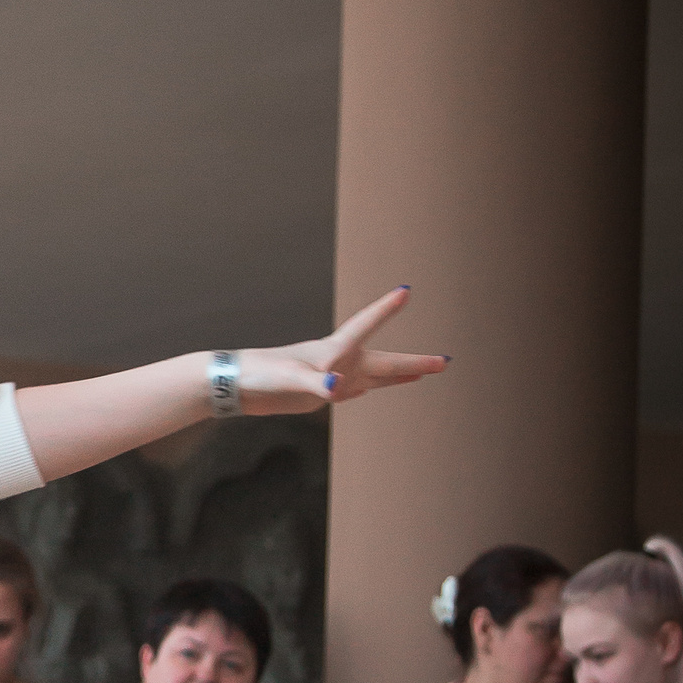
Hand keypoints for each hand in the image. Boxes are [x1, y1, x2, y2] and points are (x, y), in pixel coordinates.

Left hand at [236, 287, 447, 412]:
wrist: (236, 386)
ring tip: (425, 372)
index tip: (406, 289)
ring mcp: (331, 376)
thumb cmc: (260, 375)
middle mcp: (337, 361)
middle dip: (415, 361)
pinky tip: (374, 388)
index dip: (385, 309)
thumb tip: (337, 390)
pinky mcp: (321, 393)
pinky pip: (355, 389)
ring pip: (374, 374)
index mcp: (331, 351)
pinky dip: (371, 388)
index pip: (365, 325)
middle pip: (384, 360)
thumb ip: (315, 384)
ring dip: (400, 374)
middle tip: (446, 362)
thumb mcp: (289, 379)